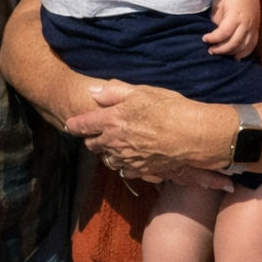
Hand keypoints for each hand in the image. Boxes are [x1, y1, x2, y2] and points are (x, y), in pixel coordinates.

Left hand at [66, 80, 235, 190]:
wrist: (192, 135)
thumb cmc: (168, 108)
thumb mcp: (140, 92)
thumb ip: (114, 92)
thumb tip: (93, 91)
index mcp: (111, 121)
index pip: (83, 125)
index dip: (74, 124)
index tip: (70, 124)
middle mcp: (114, 142)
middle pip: (92, 145)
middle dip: (91, 139)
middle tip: (96, 132)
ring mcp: (127, 158)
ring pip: (108, 159)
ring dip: (108, 152)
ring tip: (115, 145)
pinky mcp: (141, 169)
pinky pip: (126, 169)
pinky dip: (125, 164)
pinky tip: (132, 157)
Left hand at [204, 0, 260, 56]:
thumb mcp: (218, 5)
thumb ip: (216, 21)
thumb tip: (214, 35)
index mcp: (235, 15)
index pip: (224, 33)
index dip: (213, 39)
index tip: (204, 39)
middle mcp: (246, 23)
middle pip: (234, 43)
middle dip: (220, 49)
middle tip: (210, 50)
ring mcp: (253, 27)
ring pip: (244, 46)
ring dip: (231, 53)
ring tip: (221, 53)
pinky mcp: (256, 28)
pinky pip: (252, 45)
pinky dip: (245, 53)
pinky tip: (236, 57)